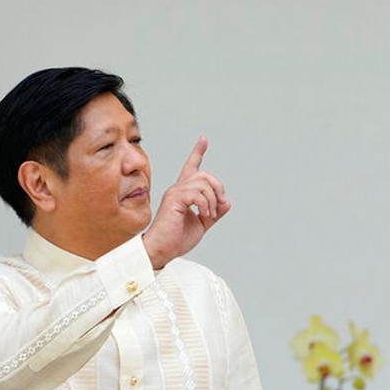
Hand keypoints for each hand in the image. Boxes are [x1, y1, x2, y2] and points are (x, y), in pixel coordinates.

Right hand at [142, 136, 231, 268]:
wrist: (162, 250)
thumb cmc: (176, 239)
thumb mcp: (201, 224)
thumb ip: (214, 213)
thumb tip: (227, 202)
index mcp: (183, 193)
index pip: (191, 167)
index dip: (197, 152)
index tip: (204, 139)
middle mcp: (178, 189)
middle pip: (204, 174)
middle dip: (218, 187)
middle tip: (220, 205)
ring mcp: (175, 193)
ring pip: (203, 183)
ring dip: (213, 200)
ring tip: (210, 214)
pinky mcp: (174, 199)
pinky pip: (197, 194)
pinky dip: (206, 205)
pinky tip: (205, 214)